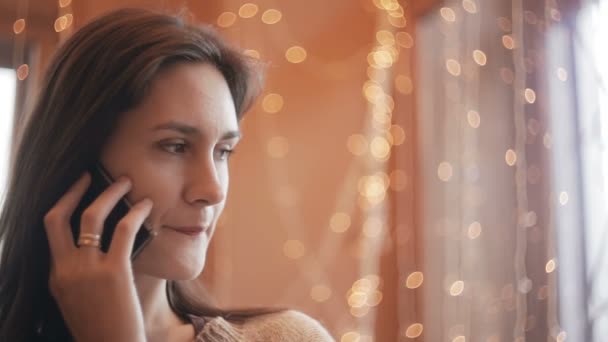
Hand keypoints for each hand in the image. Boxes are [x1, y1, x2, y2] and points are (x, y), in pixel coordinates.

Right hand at [44, 172, 151, 341]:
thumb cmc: (104, 328)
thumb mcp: (80, 300)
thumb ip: (82, 273)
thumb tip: (103, 244)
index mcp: (55, 277)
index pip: (51, 230)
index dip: (64, 205)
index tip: (76, 191)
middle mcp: (65, 270)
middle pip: (57, 217)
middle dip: (74, 190)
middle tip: (89, 174)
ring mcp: (87, 271)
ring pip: (92, 217)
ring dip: (110, 193)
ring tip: (125, 181)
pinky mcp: (113, 273)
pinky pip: (125, 230)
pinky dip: (137, 212)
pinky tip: (147, 205)